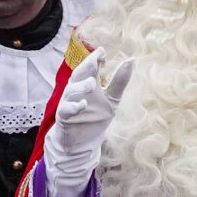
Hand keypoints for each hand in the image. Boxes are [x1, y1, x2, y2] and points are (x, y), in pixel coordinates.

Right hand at [43, 56, 132, 196]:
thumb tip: (132, 59)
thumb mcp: (112, 99)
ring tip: (92, 83)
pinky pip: (67, 110)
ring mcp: (69, 103)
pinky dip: (74, 107)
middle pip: (79, 74)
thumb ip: (119, 81)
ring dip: (81, 86)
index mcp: (87, 84)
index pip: (89, 67)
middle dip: (86, 66)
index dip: (94, 58)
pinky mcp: (65, 117)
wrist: (82, 144)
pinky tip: (83, 105)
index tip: (103, 52)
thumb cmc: (95, 118)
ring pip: (71, 90)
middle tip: (96, 59)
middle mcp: (76, 90)